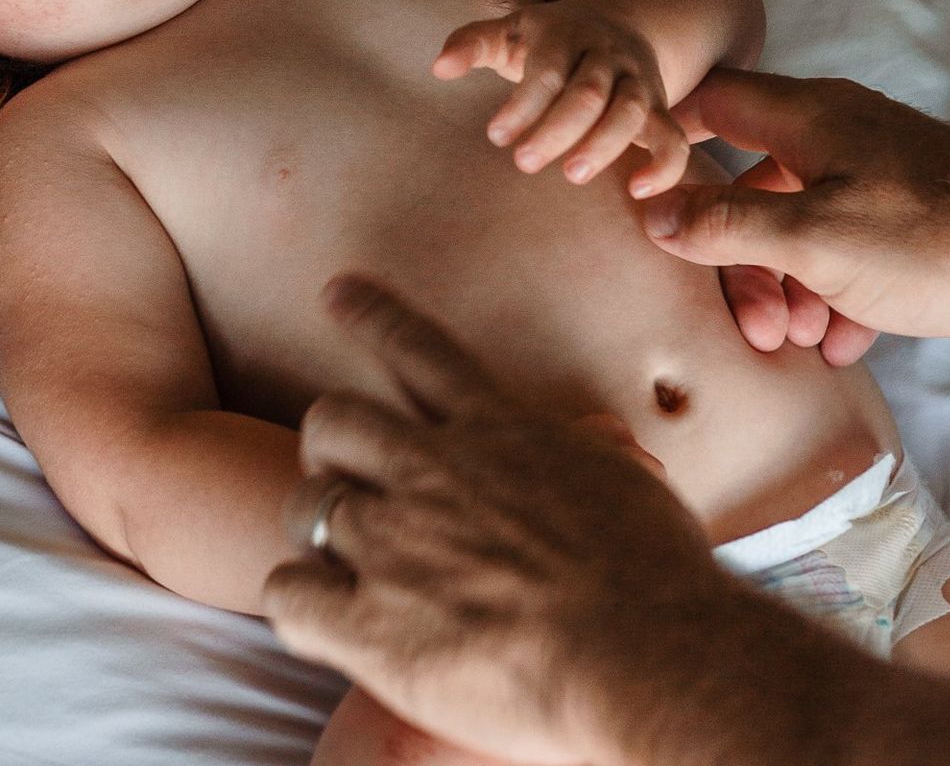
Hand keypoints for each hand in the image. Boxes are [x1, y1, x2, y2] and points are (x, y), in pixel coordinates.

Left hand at [265, 278, 726, 765]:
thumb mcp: (624, 479)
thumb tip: (593, 431)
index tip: (338, 292)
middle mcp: (433, 471)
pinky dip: (296, 603)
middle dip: (329, 442)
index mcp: (497, 430)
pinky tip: (322, 620)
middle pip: (334, 418)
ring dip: (316, 526)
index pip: (416, 348)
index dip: (370, 314)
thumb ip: (583, 448)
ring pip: (305, 503)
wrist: (650, 658)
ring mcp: (394, 543)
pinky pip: (289, 594)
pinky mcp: (373, 624)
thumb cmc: (660, 579)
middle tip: (341, 473)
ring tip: (333, 556)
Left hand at [435, 0, 689, 195]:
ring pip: (630, 111)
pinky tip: (639, 191)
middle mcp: (605, 55)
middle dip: (556, 130)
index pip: (545, 71)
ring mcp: (636, 80)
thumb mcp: (511, 32)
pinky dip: (664, 165)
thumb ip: (472, 44)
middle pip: (587, 93)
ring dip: (603, 145)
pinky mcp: (660, 108)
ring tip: (572, 174)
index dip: (522, 106)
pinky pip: (674, 136)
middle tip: (523, 162)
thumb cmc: (549, 41)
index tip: (496, 136)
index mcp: (564, 34)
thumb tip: (439, 67)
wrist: (620, 23)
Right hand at [641, 69, 949, 354]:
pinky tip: (844, 341)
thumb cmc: (936, 241)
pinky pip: (849, 250)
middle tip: (751, 319)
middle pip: (754, 181)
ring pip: (802, 223)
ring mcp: (877, 176)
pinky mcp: (911, 220)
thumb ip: (730, 226)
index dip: (672, 140)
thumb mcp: (815, 241)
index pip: (713, 100)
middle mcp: (839, 134)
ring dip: (789, 283)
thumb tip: (655, 214)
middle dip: (740, 254)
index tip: (645, 190)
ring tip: (800, 338)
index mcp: (808, 117)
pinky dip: (836, 293)